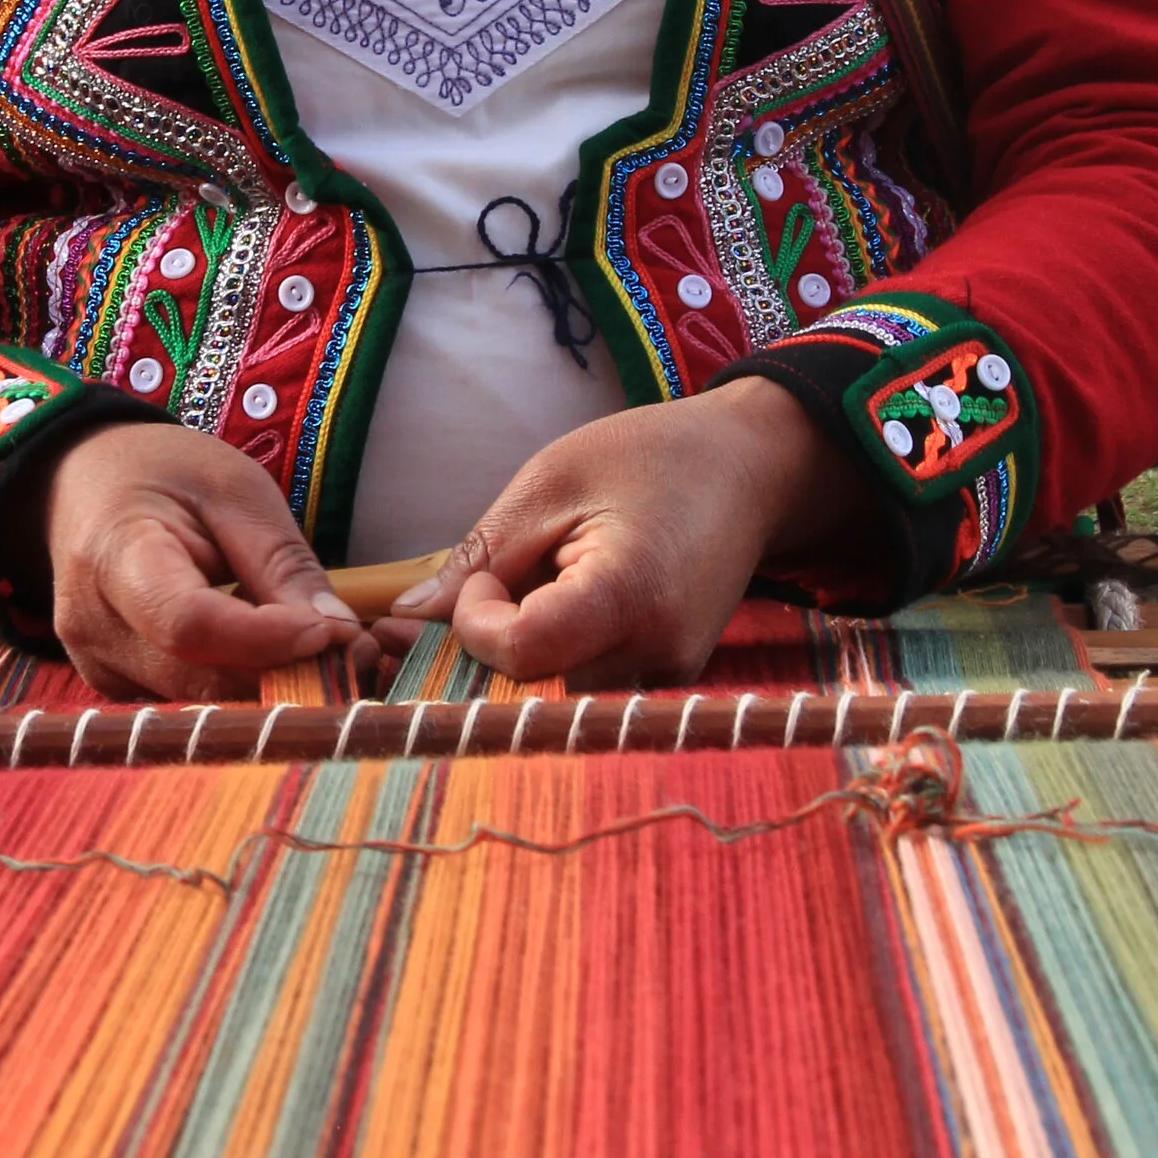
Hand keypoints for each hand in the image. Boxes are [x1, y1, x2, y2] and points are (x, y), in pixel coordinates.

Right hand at [26, 418, 371, 699]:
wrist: (86, 483)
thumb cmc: (165, 475)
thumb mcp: (236, 492)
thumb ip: (283, 565)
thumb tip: (337, 634)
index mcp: (116, 555)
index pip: (188, 623)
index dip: (265, 638)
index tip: (331, 631)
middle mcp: (93, 625)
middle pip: (200, 676)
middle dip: (283, 671)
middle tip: (352, 650)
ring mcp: (97, 664)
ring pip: (200, 699)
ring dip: (267, 683)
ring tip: (317, 646)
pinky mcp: (114, 685)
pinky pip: (188, 700)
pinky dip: (236, 684)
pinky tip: (266, 653)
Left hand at [387, 379, 882, 687]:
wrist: (751, 470)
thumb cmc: (652, 459)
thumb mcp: (550, 483)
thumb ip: (481, 555)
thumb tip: (405, 618)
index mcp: (630, 593)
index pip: (523, 653)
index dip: (479, 623)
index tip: (485, 578)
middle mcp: (659, 652)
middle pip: (534, 689)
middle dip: (489, 648)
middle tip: (477, 592)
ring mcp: (670, 677)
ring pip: (556, 698)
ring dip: (521, 658)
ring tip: (528, 591)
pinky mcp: (669, 683)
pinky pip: (587, 690)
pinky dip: (556, 660)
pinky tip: (560, 608)